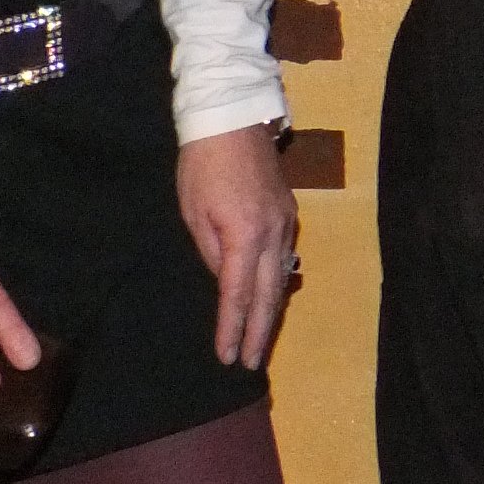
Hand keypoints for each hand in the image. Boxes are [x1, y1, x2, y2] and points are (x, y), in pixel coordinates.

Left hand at [177, 124, 296, 369]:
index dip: (232, 328)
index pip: (237, 295)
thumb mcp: (193, 211)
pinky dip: (276, 285)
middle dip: (259, 332)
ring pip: (281, 279)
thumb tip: (223, 278)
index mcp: (245, 236)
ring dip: (270, 313)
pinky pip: (284, 259)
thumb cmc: (202, 165)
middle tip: (251, 363)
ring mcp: (287, 224)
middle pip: (269, 295)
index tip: (227, 356)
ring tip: (260, 340)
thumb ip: (211, 251)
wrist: (234, 120)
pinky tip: (270, 298)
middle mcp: (274, 235)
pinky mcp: (289, 214)